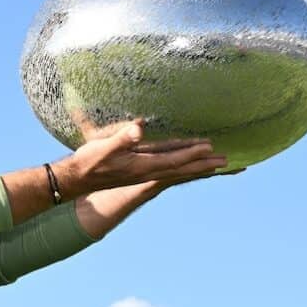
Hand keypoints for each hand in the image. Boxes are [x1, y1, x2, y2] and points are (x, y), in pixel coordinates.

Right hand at [55, 117, 228, 198]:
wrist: (77, 179)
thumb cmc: (88, 161)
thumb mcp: (103, 147)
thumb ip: (122, 138)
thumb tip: (140, 127)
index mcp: (141, 167)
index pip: (173, 161)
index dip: (191, 154)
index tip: (210, 147)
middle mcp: (147, 173)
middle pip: (182, 170)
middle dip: (204, 165)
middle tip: (229, 161)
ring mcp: (145, 174)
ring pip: (178, 171)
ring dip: (198, 167)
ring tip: (218, 165)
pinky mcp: (140, 171)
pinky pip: (169, 169)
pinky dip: (184, 166)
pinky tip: (188, 161)